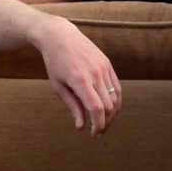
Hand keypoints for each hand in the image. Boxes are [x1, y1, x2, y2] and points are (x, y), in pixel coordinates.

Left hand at [36, 20, 121, 137]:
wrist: (59, 35)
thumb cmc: (54, 62)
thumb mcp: (57, 86)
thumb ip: (72, 106)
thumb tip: (81, 127)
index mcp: (80, 80)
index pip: (96, 109)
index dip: (98, 125)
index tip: (93, 135)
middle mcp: (95, 73)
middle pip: (109, 107)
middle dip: (105, 123)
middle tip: (97, 132)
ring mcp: (104, 68)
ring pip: (116, 99)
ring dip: (112, 115)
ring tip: (103, 123)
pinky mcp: (108, 64)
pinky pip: (117, 88)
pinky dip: (115, 102)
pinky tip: (109, 110)